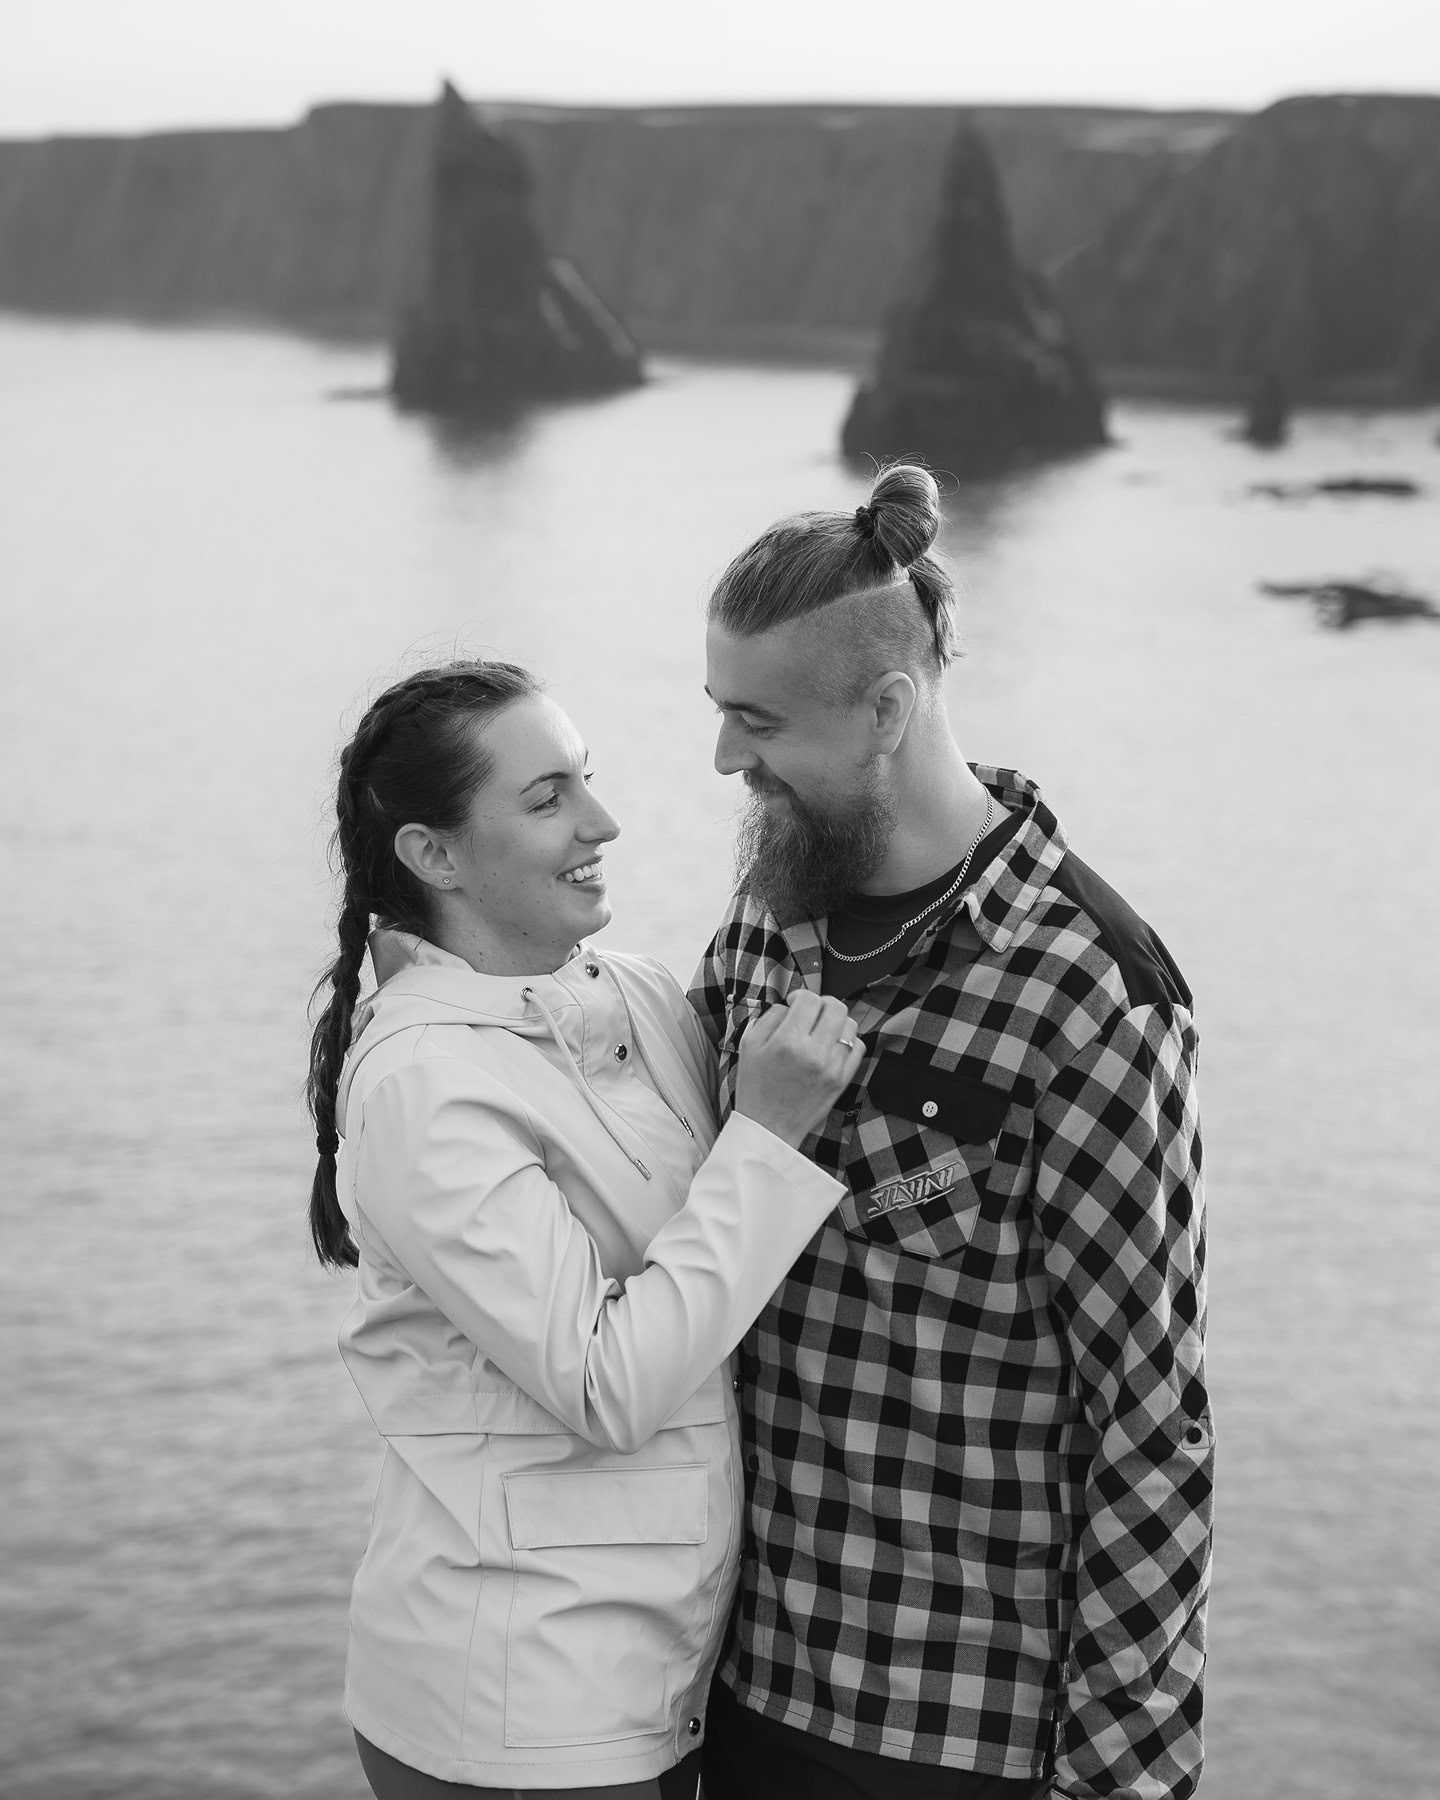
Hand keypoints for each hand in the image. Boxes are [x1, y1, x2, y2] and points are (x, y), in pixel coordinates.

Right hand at [733, 990, 864, 1148]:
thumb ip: (771, 1017)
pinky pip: (857, 1047)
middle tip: (811, 1012)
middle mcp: (814, 1053)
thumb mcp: (749, 1046)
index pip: (809, 1000)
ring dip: (835, 1021)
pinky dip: (847, 1040)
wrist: (769, 1128)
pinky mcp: (842, 1080)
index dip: (801, 995)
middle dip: (822, 1003)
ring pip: (849, 1024)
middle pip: (835, 1007)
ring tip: (820, 1030)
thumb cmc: (756, 1087)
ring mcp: (832, 1068)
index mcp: (787, 1042)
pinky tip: (831, 1046)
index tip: (794, 1003)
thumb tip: (791, 1005)